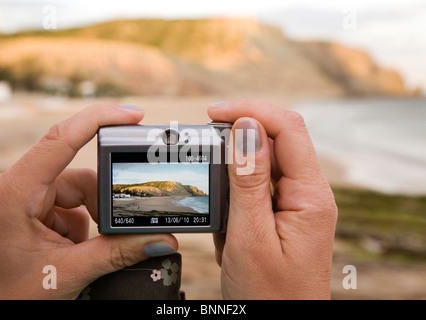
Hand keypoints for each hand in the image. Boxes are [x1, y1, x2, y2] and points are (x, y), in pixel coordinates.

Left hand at [0, 103, 177, 298]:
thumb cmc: (2, 296)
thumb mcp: (65, 274)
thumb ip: (116, 254)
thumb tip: (159, 239)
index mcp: (13, 193)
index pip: (60, 139)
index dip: (99, 119)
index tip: (134, 115)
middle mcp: (14, 187)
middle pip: (78, 178)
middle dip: (101, 206)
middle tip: (117, 233)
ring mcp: (20, 197)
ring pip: (76, 193)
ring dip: (90, 220)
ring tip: (83, 254)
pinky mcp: (27, 209)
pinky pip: (66, 206)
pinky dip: (79, 226)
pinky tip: (72, 250)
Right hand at [209, 99, 336, 298]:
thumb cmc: (269, 295)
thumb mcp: (251, 236)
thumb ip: (248, 180)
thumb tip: (247, 127)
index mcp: (311, 197)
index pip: (288, 129)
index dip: (251, 111)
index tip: (214, 113)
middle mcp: (309, 193)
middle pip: (279, 138)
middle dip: (241, 131)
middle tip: (204, 141)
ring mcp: (297, 202)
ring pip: (267, 159)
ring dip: (235, 162)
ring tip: (212, 186)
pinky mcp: (284, 212)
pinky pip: (260, 183)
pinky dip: (236, 185)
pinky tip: (223, 206)